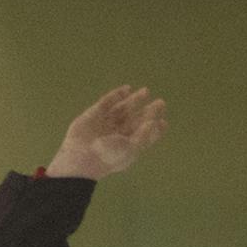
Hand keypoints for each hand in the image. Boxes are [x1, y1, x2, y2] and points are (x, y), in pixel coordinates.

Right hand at [47, 87, 167, 181]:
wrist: (82, 157)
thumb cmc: (109, 156)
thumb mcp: (131, 147)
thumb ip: (144, 134)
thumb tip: (155, 121)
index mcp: (127, 145)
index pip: (143, 136)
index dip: (153, 129)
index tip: (164, 122)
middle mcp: (117, 134)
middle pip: (135, 120)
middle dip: (148, 112)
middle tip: (161, 103)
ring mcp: (106, 123)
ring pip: (123, 109)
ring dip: (135, 101)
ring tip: (146, 92)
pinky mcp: (94, 114)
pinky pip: (107, 102)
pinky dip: (117, 95)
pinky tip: (127, 89)